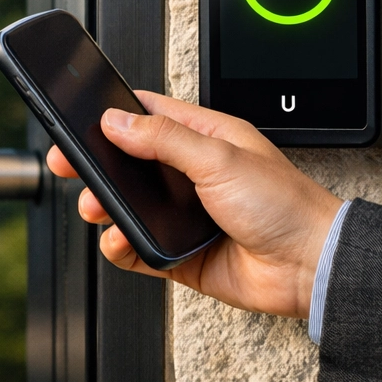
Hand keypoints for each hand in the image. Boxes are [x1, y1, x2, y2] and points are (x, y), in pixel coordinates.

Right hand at [45, 90, 342, 318]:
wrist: (310, 267)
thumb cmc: (285, 205)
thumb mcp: (220, 158)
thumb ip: (164, 138)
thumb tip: (118, 120)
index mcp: (206, 138)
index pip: (147, 115)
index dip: (111, 115)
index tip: (80, 121)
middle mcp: (193, 174)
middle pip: (129, 161)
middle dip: (97, 165)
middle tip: (71, 167)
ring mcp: (185, 214)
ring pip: (128, 205)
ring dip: (105, 207)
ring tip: (97, 208)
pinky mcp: (181, 254)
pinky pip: (138, 248)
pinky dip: (121, 246)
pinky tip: (120, 242)